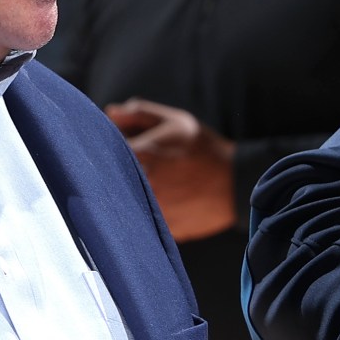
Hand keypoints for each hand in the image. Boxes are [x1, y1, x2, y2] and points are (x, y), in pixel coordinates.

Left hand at [105, 98, 237, 241]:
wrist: (237, 184)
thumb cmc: (204, 149)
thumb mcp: (177, 121)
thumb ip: (140, 113)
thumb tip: (109, 112)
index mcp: (141, 154)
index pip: (102, 151)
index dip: (110, 149)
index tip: (122, 147)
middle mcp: (141, 184)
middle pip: (111, 179)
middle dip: (120, 171)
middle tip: (145, 167)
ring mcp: (152, 209)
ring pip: (127, 201)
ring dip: (133, 192)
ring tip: (159, 184)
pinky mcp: (163, 228)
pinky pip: (144, 220)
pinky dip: (148, 211)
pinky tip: (168, 200)